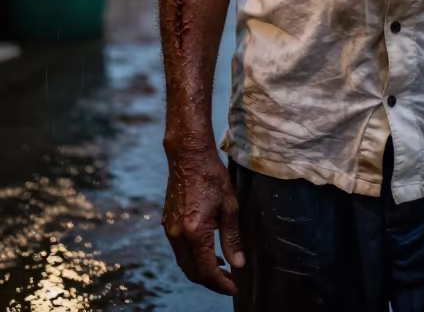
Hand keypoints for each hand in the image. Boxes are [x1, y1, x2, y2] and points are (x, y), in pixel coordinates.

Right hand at [162, 145, 243, 295]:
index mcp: (195, 232)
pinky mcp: (167, 223)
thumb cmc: (211, 176)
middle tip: (229, 282)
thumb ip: (232, 238)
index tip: (234, 288)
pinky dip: (192, 258)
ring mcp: (170, 230)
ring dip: (201, 270)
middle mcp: (178, 235)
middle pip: (193, 272)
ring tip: (221, 267)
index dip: (221, 284)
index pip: (207, 271)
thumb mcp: (229, 206)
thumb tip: (237, 264)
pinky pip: (179, 251)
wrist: (187, 155)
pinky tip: (207, 250)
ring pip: (184, 263)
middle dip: (211, 282)